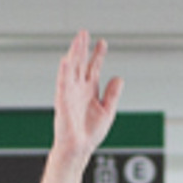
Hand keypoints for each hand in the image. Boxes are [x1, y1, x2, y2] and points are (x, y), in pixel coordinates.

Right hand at [52, 31, 123, 161]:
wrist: (78, 149)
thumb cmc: (89, 134)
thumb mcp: (107, 111)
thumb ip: (112, 94)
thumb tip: (119, 78)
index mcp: (89, 91)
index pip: (93, 68)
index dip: (98, 55)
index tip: (102, 42)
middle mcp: (78, 89)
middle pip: (80, 64)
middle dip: (83, 48)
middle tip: (84, 33)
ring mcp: (70, 94)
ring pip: (71, 70)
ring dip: (73, 55)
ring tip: (77, 41)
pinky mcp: (63, 101)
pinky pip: (63, 84)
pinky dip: (64, 72)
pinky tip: (66, 60)